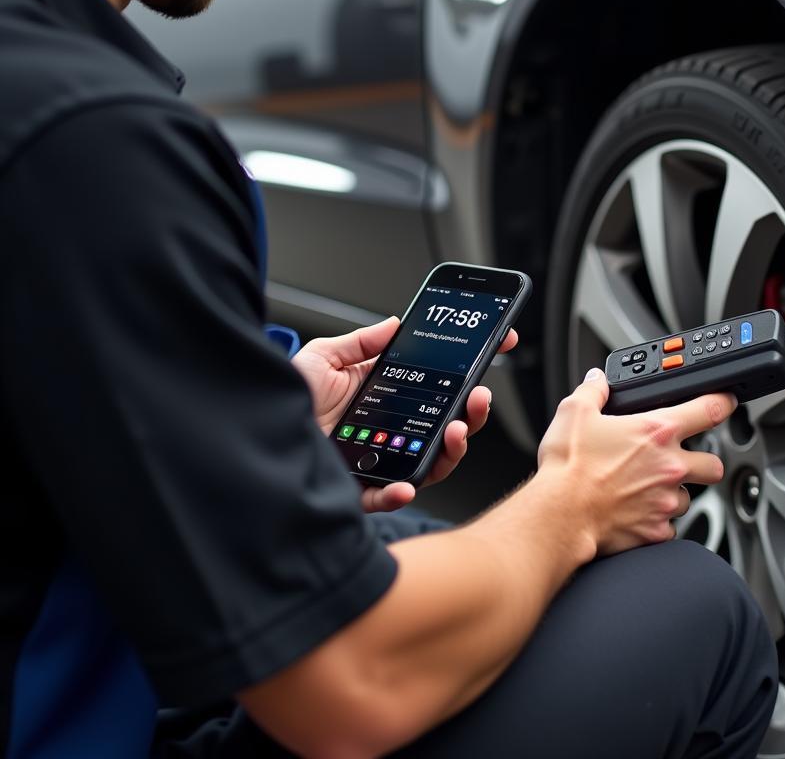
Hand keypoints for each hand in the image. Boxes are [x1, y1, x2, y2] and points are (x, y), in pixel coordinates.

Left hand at [291, 318, 518, 512]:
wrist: (250, 430)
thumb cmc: (284, 398)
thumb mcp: (323, 357)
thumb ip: (362, 342)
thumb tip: (395, 323)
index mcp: (385, 400)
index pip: (438, 389)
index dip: (469, 375)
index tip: (498, 349)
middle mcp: (388, 433)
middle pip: (445, 429)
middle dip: (472, 415)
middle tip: (479, 397)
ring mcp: (378, 462)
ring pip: (431, 463)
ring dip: (452, 450)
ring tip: (457, 431)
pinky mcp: (357, 490)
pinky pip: (386, 497)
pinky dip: (401, 492)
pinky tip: (408, 483)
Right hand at [537, 369, 731, 556]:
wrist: (561, 515)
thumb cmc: (569, 467)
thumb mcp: (575, 413)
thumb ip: (593, 391)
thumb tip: (597, 381)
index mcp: (656, 432)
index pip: (708, 411)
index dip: (722, 403)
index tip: (725, 402)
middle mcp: (670, 467)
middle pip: (714, 464)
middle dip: (704, 461)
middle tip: (683, 459)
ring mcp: (666, 501)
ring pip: (689, 497)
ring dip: (675, 492)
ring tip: (646, 488)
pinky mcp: (657, 531)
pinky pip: (668, 525)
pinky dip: (656, 520)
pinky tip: (634, 512)